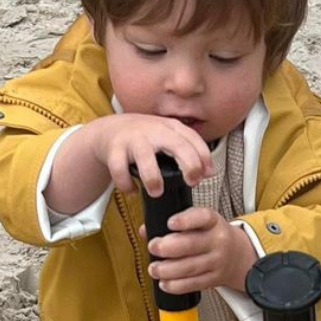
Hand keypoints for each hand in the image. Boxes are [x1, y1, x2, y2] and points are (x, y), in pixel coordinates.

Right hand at [97, 111, 214, 208]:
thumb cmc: (145, 137)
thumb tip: (210, 172)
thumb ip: (188, 151)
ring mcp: (134, 139)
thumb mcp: (168, 137)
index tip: (207, 174)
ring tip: (157, 192)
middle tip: (192, 183)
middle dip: (189, 164)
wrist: (110, 129)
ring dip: (152, 177)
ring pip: (145, 156)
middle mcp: (154, 131)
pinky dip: (125, 183)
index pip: (194, 139)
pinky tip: (132, 191)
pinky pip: (119, 168)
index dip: (204, 156)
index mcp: (171, 127)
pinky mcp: (114, 149)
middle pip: (177, 145)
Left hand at [148, 204, 254, 302]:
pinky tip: (164, 282)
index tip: (170, 223)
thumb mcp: (200, 223)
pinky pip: (192, 284)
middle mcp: (217, 241)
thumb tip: (146, 230)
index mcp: (213, 222)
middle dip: (167, 247)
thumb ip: (175, 224)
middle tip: (153, 247)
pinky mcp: (213, 279)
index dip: (185, 220)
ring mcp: (216, 261)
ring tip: (154, 268)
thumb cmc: (212, 236)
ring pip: (189, 267)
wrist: (238, 255)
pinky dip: (175, 286)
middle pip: (191, 245)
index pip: (202, 217)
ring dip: (166, 270)